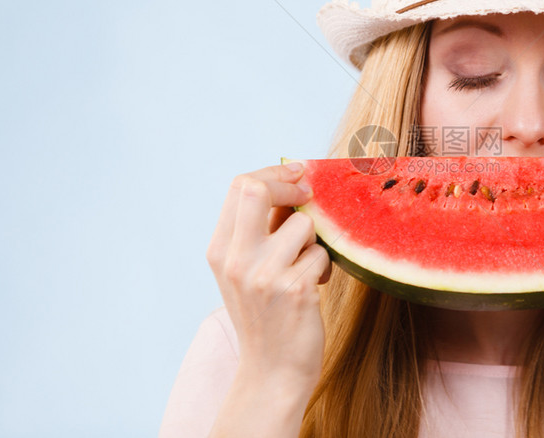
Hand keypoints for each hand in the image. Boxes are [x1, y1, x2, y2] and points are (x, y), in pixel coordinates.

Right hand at [205, 163, 330, 390]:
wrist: (272, 372)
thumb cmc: (266, 316)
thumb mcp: (246, 271)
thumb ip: (259, 231)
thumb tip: (292, 183)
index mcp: (220, 251)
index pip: (239, 186)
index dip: (273, 172)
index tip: (297, 173)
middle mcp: (236, 260)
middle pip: (257, 189)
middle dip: (290, 184)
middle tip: (308, 193)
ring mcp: (263, 275)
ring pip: (303, 225)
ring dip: (314, 243)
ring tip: (306, 268)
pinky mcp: (294, 290)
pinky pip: (321, 255)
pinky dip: (323, 268)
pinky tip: (313, 289)